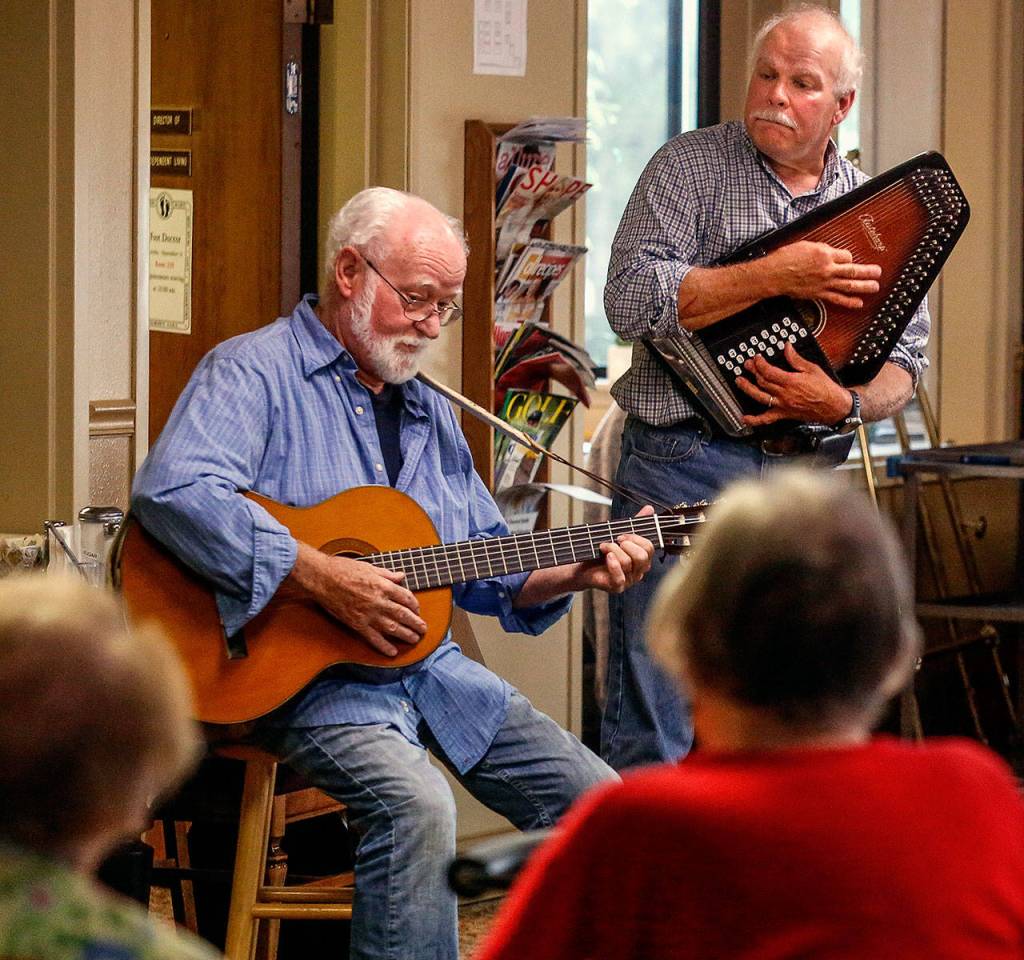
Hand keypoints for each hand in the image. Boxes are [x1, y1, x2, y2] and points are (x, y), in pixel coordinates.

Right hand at [291, 544, 426, 656]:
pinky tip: (393, 652)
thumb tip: (401, 576)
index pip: (406, 597)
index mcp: (383, 586)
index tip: (417, 610)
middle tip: (423, 629)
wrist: (322, 578)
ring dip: (406, 635)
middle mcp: (379, 601)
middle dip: (416, 623)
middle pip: (403, 614)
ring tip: (415, 639)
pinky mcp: (357, 624)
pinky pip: (374, 638)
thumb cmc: (344, 569)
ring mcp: (368, 614)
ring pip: (393, 628)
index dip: (414, 605)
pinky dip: (384, 646)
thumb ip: (387, 574)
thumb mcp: (369, 567)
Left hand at [572, 505, 655, 594]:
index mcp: (642, 559)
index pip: (649, 548)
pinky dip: (613, 565)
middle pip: (643, 557)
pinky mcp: (617, 587)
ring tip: (603, 547)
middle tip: (614, 540)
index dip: (636, 538)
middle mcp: (638, 571)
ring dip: (613, 550)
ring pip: (628, 563)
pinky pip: (620, 578)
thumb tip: (649, 508)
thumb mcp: (618, 535)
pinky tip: (607, 556)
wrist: (583, 567)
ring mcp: (629, 580)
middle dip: (627, 544)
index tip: (621, 534)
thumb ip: (635, 524)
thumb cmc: (603, 552)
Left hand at [736, 342, 852, 426]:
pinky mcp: (784, 414)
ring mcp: (783, 405)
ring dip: (747, 389)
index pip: (769, 371)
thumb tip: (787, 347)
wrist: (834, 406)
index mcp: (791, 381)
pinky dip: (754, 420)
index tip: (756, 358)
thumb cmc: (825, 388)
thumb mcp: (812, 369)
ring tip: (739, 382)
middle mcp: (785, 394)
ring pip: (760, 397)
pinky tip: (744, 418)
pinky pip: (766, 419)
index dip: (760, 363)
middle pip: (763, 382)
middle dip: (753, 372)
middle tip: (747, 365)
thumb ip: (796, 359)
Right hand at [766, 240, 880, 308]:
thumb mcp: (805, 245)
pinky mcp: (818, 294)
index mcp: (825, 254)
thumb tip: (827, 251)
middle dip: (868, 271)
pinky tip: (858, 303)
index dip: (848, 258)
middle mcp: (827, 269)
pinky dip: (849, 302)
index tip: (848, 260)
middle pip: (853, 270)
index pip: (846, 255)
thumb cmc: (785, 259)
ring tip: (875, 287)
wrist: (774, 274)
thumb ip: (820, 249)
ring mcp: (824, 283)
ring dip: (864, 286)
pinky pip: (837, 299)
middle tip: (877, 272)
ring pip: (849, 284)